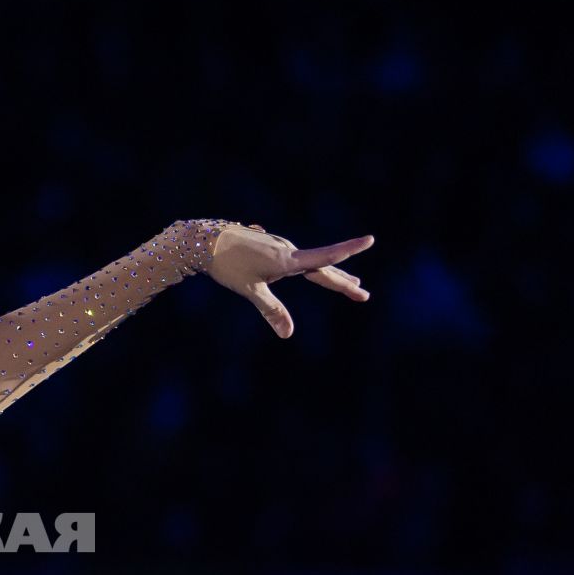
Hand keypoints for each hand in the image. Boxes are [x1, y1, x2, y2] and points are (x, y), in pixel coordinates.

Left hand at [206, 222, 373, 338]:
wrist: (204, 241)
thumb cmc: (227, 266)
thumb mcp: (250, 290)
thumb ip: (272, 310)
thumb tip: (288, 334)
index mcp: (288, 260)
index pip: (325, 258)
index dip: (348, 251)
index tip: (369, 239)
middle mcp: (288, 250)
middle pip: (323, 268)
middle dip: (343, 283)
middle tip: (363, 294)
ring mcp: (279, 246)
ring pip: (311, 263)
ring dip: (330, 273)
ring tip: (348, 282)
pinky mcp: (270, 246)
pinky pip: (297, 259)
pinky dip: (311, 266)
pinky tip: (311, 268)